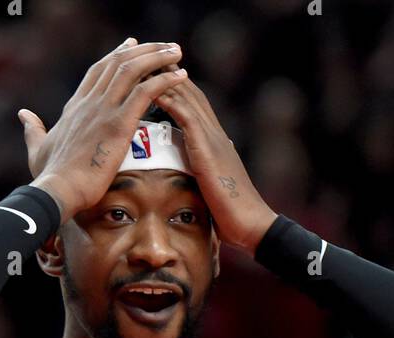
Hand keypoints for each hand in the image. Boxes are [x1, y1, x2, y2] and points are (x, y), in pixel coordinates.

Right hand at [19, 38, 187, 224]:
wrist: (57, 190)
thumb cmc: (49, 177)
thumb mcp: (36, 149)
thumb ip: (32, 129)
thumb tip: (24, 115)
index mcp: (75, 108)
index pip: (98, 71)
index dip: (116, 55)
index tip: (132, 45)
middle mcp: (89, 102)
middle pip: (117, 63)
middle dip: (143, 50)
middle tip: (164, 46)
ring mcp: (103, 111)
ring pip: (132, 70)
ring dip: (157, 57)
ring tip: (177, 51)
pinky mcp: (117, 124)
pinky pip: (145, 92)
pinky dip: (164, 80)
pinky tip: (180, 75)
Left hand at [153, 77, 276, 256]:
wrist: (251, 225)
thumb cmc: (232, 215)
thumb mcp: (211, 188)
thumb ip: (199, 176)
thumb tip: (188, 181)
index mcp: (215, 141)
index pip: (193, 104)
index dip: (174, 85)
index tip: (154, 73)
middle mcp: (215, 133)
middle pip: (189, 92)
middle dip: (167, 73)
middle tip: (145, 56)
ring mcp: (213, 138)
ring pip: (187, 97)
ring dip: (164, 78)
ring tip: (143, 63)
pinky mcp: (208, 149)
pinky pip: (185, 116)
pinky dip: (169, 101)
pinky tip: (151, 90)